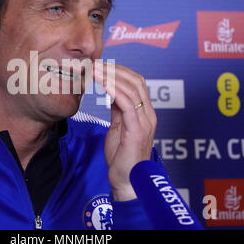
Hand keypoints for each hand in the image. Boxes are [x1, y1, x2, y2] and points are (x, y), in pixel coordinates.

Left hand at [94, 62, 156, 200]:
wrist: (126, 180)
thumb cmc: (121, 156)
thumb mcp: (118, 127)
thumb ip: (118, 111)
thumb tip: (112, 93)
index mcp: (145, 113)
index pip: (137, 83)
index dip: (120, 71)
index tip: (102, 65)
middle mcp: (148, 114)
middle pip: (136, 81)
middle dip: (115, 69)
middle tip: (96, 63)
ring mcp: (144, 121)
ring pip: (132, 88)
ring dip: (111, 75)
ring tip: (94, 69)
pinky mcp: (137, 129)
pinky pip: (126, 102)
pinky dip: (113, 88)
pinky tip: (101, 82)